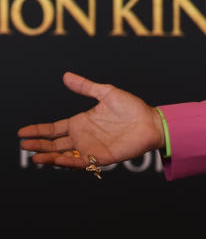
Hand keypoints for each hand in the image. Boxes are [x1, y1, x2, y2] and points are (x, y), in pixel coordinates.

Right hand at [18, 72, 165, 169]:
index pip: (54, 129)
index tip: (21, 132)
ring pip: (64, 155)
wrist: (151, 121)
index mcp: (81, 122)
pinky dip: (68, 162)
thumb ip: (85, 87)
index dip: (38, 130)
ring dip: (49, 156)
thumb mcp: (106, 93)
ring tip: (34, 156)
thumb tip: (66, 76)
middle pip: (54, 143)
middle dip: (38, 144)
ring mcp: (91, 148)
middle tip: (23, 144)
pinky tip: (56, 160)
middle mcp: (83, 137)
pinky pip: (81, 162)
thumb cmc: (132, 107)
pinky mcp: (101, 158)